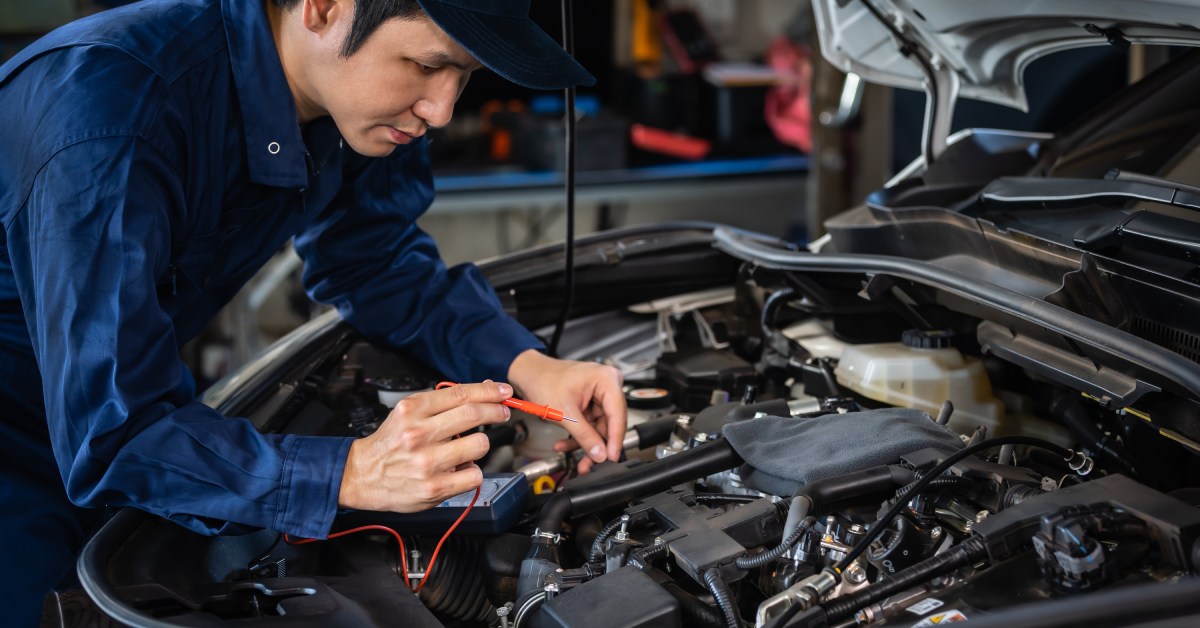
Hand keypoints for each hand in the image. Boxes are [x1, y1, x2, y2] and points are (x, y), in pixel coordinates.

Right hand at [338, 381, 512, 511]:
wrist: (362, 476)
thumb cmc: (390, 444)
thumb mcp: (408, 413)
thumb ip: (442, 403)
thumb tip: (483, 391)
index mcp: (412, 410)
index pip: (461, 394)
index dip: (489, 391)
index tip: (504, 392)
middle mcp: (418, 433)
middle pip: (474, 415)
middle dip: (496, 411)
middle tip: (503, 412)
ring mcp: (427, 461)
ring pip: (479, 445)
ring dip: (480, 445)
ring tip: (468, 448)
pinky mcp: (435, 487)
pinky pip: (474, 474)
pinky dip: (472, 471)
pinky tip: (459, 469)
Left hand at [507, 350, 625, 473]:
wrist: (529, 375)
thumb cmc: (543, 380)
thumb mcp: (564, 412)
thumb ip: (584, 435)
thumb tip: (600, 453)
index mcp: (606, 379)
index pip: (617, 414)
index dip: (615, 439)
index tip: (611, 456)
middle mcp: (607, 385)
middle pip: (611, 422)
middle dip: (598, 444)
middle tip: (592, 462)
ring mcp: (600, 395)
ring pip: (601, 427)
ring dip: (587, 444)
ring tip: (577, 459)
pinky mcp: (592, 403)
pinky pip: (591, 425)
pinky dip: (580, 436)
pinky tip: (567, 444)